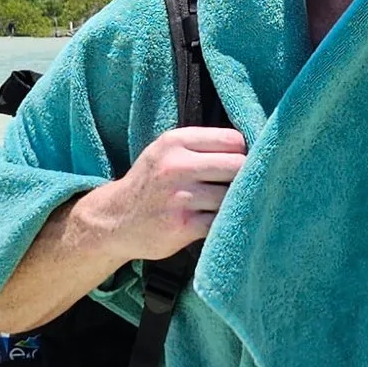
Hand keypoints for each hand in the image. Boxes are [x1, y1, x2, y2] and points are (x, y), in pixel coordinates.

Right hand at [98, 127, 249, 260]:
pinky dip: (224, 222)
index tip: (241, 166)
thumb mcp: (167, 152)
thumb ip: (202, 147)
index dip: (244, 154)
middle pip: (238, 166)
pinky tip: (216, 222)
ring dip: (233, 202)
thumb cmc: (151, 183)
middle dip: (245, 177)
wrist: (114, 220)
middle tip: (240, 187)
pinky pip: (220, 221)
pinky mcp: (182, 225)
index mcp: (176, 142)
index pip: (233, 140)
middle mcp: (176, 166)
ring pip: (231, 195)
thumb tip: (254, 149)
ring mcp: (179, 197)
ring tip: (224, 205)